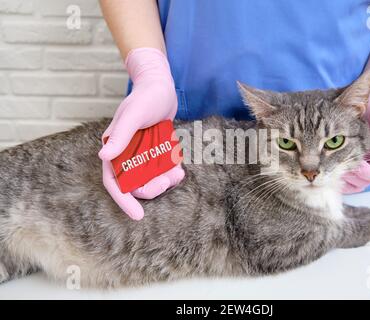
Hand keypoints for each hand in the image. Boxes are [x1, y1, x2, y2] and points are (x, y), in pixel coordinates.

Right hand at [99, 48, 184, 219]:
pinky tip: (180, 169)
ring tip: (178, 174)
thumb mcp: (133, 114)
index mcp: (114, 149)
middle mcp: (126, 154)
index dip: (123, 200)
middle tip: (167, 181)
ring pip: (151, 179)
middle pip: (135, 184)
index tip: (137, 216)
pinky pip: (162, 169)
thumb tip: (103, 158)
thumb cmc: (145, 97)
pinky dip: (172, 173)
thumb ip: (120, 136)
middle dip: (151, 188)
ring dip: (164, 182)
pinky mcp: (155, 151)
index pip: (114, 182)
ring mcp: (141, 154)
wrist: (161, 85)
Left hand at [342, 64, 369, 193]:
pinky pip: (346, 178)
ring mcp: (365, 161)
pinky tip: (327, 169)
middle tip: (336, 168)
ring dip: (342, 180)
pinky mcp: (353, 159)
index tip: (354, 164)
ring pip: (354, 183)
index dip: (366, 173)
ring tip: (330, 169)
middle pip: (364, 182)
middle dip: (350, 177)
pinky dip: (338, 177)